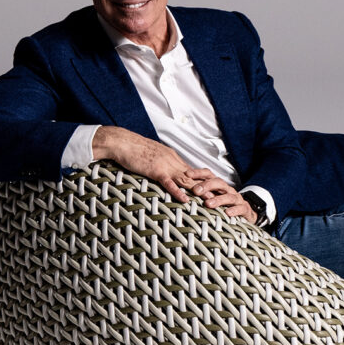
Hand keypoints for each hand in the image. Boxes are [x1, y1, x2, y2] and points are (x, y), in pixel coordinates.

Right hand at [92, 126, 210, 202]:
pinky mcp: (155, 170)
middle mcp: (173, 161)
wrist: (123, 142)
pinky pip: (169, 183)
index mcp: (173, 158)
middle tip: (220, 197)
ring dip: (198, 191)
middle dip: (208, 187)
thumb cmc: (134, 150)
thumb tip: (168, 175)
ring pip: (186, 180)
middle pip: (194, 177)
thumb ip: (162, 165)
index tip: (216, 188)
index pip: (193, 172)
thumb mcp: (153, 157)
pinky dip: (177, 192)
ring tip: (210, 202)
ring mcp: (165, 165)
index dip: (206, 181)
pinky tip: (185, 200)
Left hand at [189, 174, 257, 222]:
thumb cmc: (225, 205)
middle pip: (218, 182)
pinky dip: (234, 210)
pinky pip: (240, 208)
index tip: (187, 174)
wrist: (246, 213)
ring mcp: (236, 199)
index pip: (209, 174)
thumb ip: (200, 194)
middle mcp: (227, 189)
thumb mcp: (213, 197)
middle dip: (207, 185)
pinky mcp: (244, 208)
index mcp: (218, 185)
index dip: (198, 173)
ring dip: (218, 199)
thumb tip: (179, 191)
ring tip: (208, 204)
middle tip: (196, 190)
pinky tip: (227, 213)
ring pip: (228, 196)